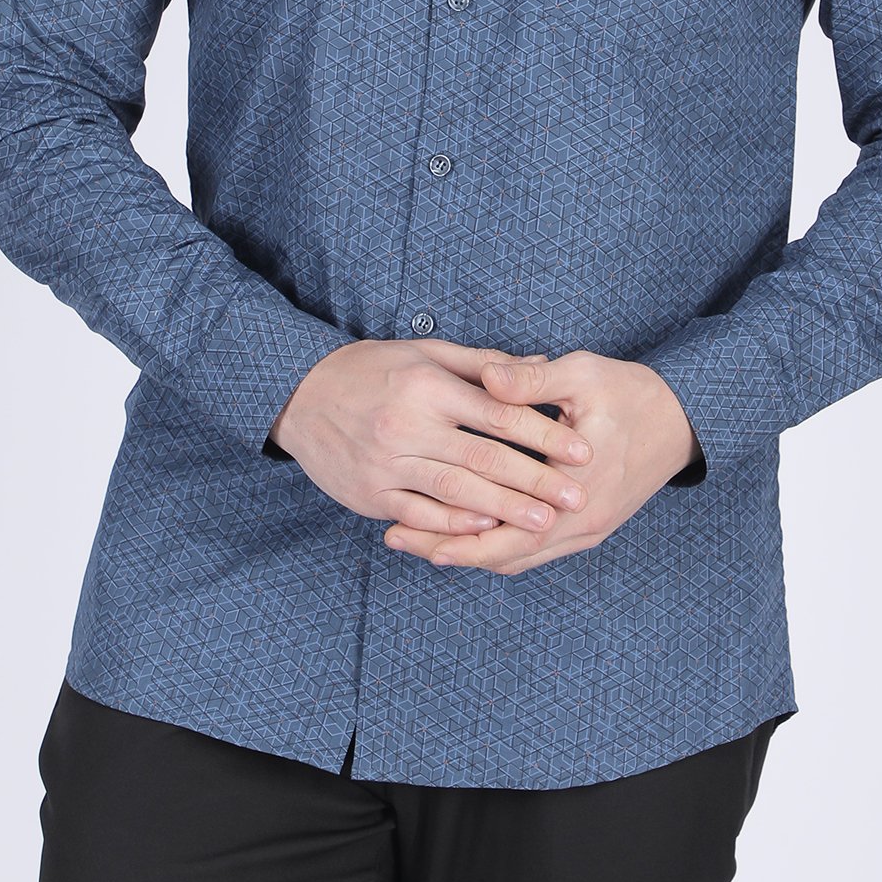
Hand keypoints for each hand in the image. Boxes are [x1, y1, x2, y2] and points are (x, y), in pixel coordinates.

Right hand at [270, 336, 596, 541]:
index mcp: (428, 385)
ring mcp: (388, 462)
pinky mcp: (371, 494)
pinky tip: (485, 529)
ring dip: (505, 509)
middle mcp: (409, 424)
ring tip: (543, 521)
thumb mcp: (424, 353)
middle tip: (576, 496)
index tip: (581, 450)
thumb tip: (539, 363)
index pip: (498, 413)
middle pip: (484, 458)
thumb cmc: (371, 368)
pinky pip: (420, 514)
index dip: (544, 434)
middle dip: (536, 480)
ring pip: (456, 491)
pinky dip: (454, 523)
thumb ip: (482, 363)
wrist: (300, 395)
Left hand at [381, 350, 697, 575]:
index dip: (448, 528)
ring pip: (516, 558)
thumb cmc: (631, 391)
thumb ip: (532, 380)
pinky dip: (497, 547)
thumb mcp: (582, 375)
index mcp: (575, 487)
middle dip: (446, 548)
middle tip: (394, 537)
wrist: (684, 420)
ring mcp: (585, 531)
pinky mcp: (588, 528)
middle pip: (500, 554)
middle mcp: (579, 522)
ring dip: (468, 551)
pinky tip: (466, 536)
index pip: (500, 527)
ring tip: (418, 540)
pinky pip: (534, 550)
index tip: (400, 516)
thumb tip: (485, 376)